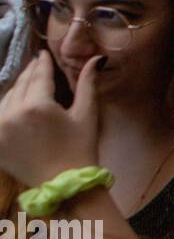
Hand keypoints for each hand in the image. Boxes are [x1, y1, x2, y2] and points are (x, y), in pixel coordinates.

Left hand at [0, 52, 100, 188]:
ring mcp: (0, 128)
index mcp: (38, 105)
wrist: (64, 184)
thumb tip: (98, 58)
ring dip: (18, 88)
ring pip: (7, 98)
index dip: (42, 63)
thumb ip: (88, 83)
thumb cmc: (80, 148)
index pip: (39, 76)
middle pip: (21, 85)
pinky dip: (7, 106)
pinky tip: (17, 103)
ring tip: (28, 83)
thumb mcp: (87, 114)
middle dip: (30, 73)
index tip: (43, 53)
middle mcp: (13, 113)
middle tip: (36, 64)